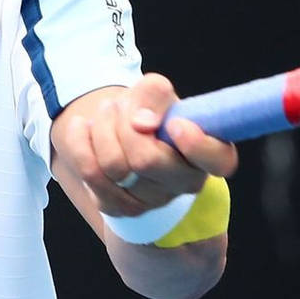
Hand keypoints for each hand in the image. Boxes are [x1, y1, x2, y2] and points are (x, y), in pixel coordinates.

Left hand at [55, 73, 238, 218]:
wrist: (119, 131)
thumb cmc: (148, 111)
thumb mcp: (155, 91)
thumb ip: (154, 94)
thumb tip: (142, 123)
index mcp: (210, 153)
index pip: (219, 160)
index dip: (196, 145)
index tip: (176, 123)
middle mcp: (187, 183)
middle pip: (146, 160)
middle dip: (123, 124)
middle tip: (119, 107)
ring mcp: (153, 200)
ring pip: (114, 165)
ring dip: (101, 129)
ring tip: (105, 115)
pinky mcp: (120, 207)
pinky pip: (90, 174)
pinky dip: (80, 143)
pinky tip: (82, 128)